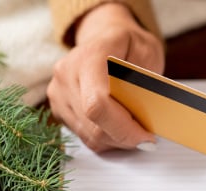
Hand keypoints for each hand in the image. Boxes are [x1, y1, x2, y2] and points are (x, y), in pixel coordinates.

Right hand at [47, 3, 164, 151]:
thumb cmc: (129, 45)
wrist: (103, 36)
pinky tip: (120, 128)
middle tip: (147, 137)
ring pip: (90, 136)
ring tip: (135, 131)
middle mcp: (66, 75)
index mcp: (89, 57)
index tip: (147, 137)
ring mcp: (58, 94)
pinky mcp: (58, 109)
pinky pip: (85, 137)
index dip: (123, 128)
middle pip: (94, 125)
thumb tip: (147, 115)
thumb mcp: (147, 51)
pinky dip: (107, 138)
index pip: (98, 103)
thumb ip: (146, 81)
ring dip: (118, 140)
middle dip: (125, 137)